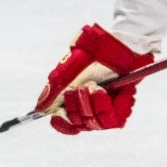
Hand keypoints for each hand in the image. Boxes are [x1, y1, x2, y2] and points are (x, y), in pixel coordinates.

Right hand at [33, 25, 153, 134]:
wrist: (127, 42)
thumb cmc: (99, 47)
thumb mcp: (75, 60)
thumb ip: (58, 82)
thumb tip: (40, 107)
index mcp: (71, 95)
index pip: (62, 123)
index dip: (62, 123)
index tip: (61, 114)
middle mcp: (87, 104)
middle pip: (78, 124)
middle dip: (79, 107)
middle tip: (85, 87)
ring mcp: (103, 107)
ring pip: (95, 124)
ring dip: (96, 105)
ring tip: (99, 88)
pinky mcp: (119, 109)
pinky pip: (114, 121)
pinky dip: (115, 106)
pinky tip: (118, 93)